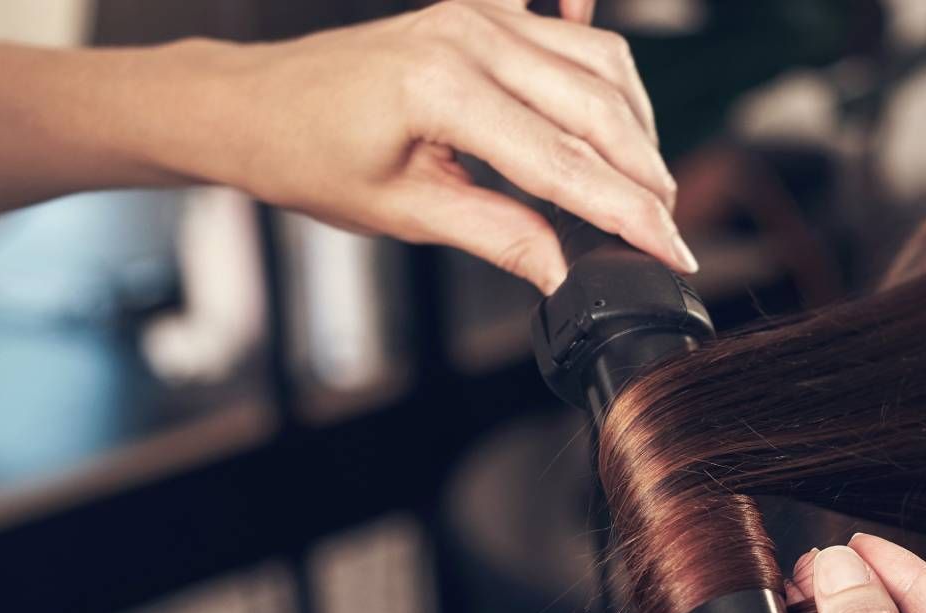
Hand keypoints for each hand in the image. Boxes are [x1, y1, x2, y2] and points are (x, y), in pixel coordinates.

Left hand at [187, 0, 687, 292]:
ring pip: (600, 63)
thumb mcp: (405, 213)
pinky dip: (606, 66)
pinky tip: (618, 105)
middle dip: (645, 175)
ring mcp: (480, 15)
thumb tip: (564, 273)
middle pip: (599, 109)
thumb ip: (498, 235)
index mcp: (444, 89)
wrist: (254, 104)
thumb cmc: (308, 156)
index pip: (565, 164)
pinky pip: (571, 29)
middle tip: (669, 230)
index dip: (629, 216)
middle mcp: (471, 37)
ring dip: (636, 125)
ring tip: (645, 187)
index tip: (672, 253)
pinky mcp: (481, 11)